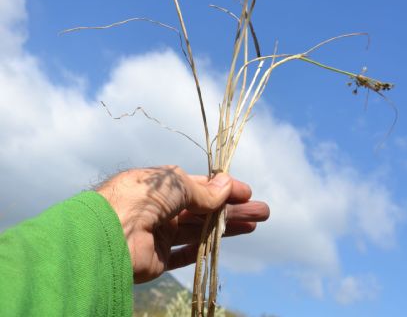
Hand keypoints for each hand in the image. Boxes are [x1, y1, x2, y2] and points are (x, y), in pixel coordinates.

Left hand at [96, 166, 268, 282]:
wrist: (110, 233)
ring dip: (227, 226)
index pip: (201, 186)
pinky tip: (224, 242)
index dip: (225, 188)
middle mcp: (162, 207)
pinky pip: (184, 254)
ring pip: (200, 229)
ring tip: (255, 224)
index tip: (248, 192)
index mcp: (163, 185)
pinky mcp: (157, 258)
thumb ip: (204, 190)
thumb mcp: (178, 183)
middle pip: (206, 208)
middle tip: (262, 211)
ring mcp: (159, 233)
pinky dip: (204, 248)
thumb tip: (226, 185)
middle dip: (234, 208)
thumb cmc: (143, 195)